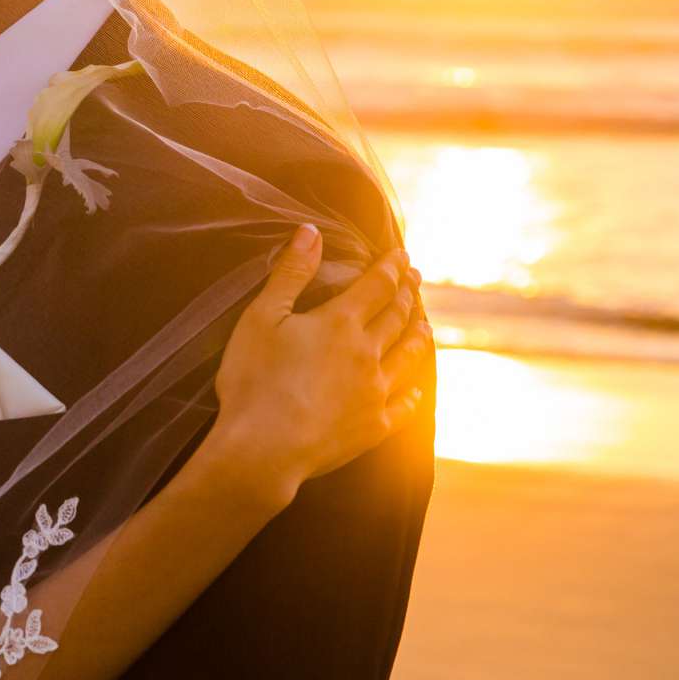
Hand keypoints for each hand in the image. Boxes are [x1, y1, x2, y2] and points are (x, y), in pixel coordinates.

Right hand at [197, 225, 431, 495]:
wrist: (264, 448)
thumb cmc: (254, 381)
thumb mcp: (262, 318)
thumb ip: (290, 274)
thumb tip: (310, 231)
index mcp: (340, 323)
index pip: (376, 286)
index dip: (391, 267)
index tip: (403, 255)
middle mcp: (367, 353)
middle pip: (396, 317)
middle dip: (407, 294)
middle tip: (415, 279)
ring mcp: (375, 392)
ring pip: (408, 357)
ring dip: (418, 336)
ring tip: (424, 324)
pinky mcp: (373, 427)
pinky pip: (404, 406)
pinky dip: (414, 393)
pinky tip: (417, 388)